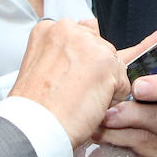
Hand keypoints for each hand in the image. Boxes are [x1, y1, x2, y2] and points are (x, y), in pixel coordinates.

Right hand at [10, 18, 129, 147]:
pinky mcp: (106, 63)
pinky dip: (112, 100)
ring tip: (78, 98)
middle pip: (99, 47)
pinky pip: (123, 83)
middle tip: (74, 91)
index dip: (80, 61)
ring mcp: (89, 44)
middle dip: (95, 70)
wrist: (34, 126)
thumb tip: (88, 57)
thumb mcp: (40, 67)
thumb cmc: (35, 106)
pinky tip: (88, 105)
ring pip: (113, 65)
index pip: (82, 34)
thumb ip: (63, 54)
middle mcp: (69, 30)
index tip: (70, 76)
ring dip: (104, 85)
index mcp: (49, 29)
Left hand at [94, 25, 156, 156]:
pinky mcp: (156, 153)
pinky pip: (146, 143)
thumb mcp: (120, 72)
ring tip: (107, 114)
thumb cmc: (110, 100)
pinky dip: (122, 136)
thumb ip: (140, 53)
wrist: (90, 134)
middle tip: (138, 87)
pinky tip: (103, 132)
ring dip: (131, 115)